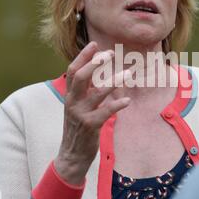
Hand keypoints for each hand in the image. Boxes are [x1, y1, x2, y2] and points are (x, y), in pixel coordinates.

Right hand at [54, 41, 130, 184]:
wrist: (72, 154)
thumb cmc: (78, 127)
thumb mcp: (78, 106)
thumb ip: (86, 90)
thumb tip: (99, 71)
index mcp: (70, 95)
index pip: (73, 70)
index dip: (83, 56)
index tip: (95, 44)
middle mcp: (72, 102)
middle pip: (80, 76)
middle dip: (95, 63)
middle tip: (110, 53)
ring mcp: (80, 114)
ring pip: (97, 93)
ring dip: (114, 81)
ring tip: (128, 73)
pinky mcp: (89, 126)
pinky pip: (105, 112)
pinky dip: (117, 105)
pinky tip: (127, 101)